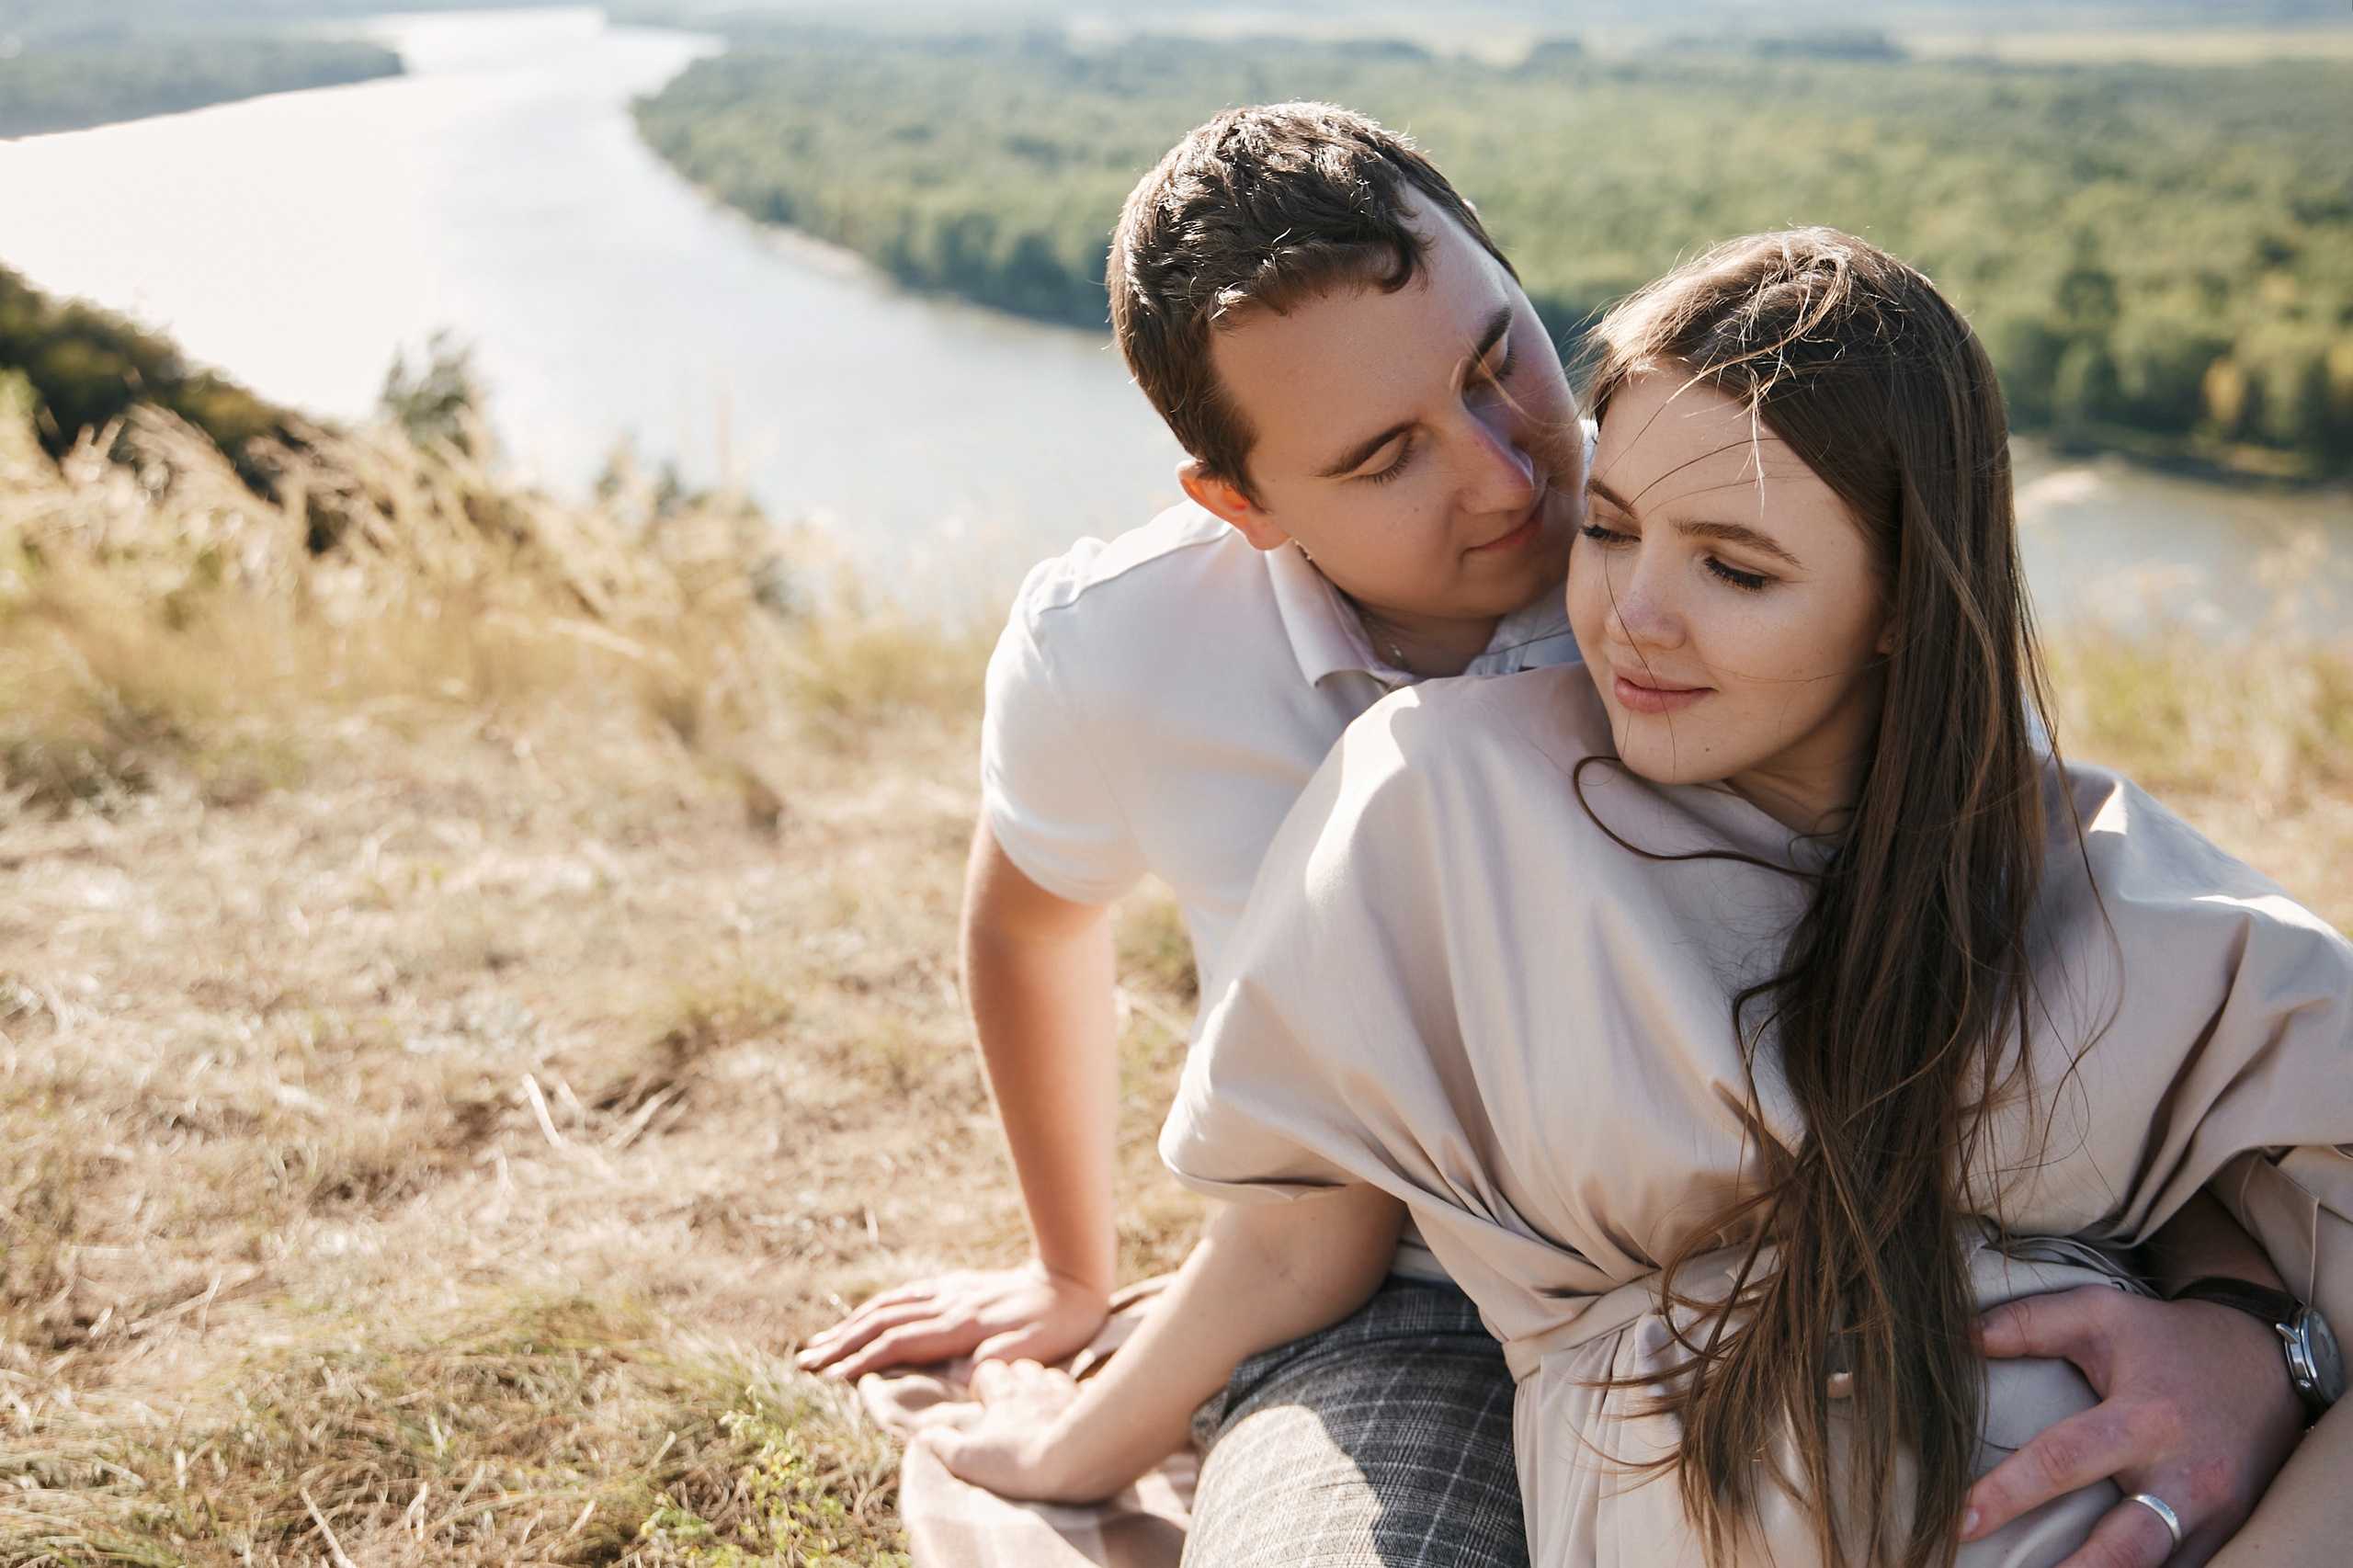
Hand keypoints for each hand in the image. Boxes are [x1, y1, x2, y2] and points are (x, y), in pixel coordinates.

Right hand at [795, 1261, 1109, 1379]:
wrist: (1072, 1280)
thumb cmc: (1057, 1324)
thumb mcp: (1032, 1350)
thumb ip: (994, 1363)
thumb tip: (959, 1379)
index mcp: (961, 1324)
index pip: (899, 1343)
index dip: (863, 1360)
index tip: (832, 1377)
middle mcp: (947, 1304)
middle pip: (881, 1322)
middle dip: (841, 1343)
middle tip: (805, 1361)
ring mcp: (948, 1291)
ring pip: (888, 1306)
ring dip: (850, 1324)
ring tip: (820, 1342)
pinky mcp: (955, 1286)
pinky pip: (904, 1295)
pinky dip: (876, 1307)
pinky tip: (863, 1316)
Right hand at [920, 1358, 1097, 1500]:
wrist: (1076, 1462)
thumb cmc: (1019, 1461)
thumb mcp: (969, 1459)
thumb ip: (944, 1445)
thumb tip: (925, 1436)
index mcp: (1005, 1394)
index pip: (989, 1370)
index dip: (984, 1381)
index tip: (983, 1400)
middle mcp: (1036, 1385)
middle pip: (1023, 1367)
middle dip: (1016, 1378)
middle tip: (1012, 1400)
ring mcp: (1067, 1392)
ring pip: (1054, 1375)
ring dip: (1047, 1385)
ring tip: (1044, 1404)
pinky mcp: (1093, 1405)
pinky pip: (1089, 1391)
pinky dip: (1083, 1397)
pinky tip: (1084, 1407)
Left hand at [1965, 1287, 2304, 1566]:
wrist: (2269, 1363)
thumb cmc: (2168, 1339)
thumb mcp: (2101, 1313)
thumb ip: (2030, 1323)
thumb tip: (1956, 1335)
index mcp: (2144, 1419)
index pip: (2064, 1461)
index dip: (2008, 1494)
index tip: (1960, 1520)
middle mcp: (2183, 1476)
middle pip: (2124, 1549)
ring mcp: (2213, 1514)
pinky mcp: (2230, 1534)